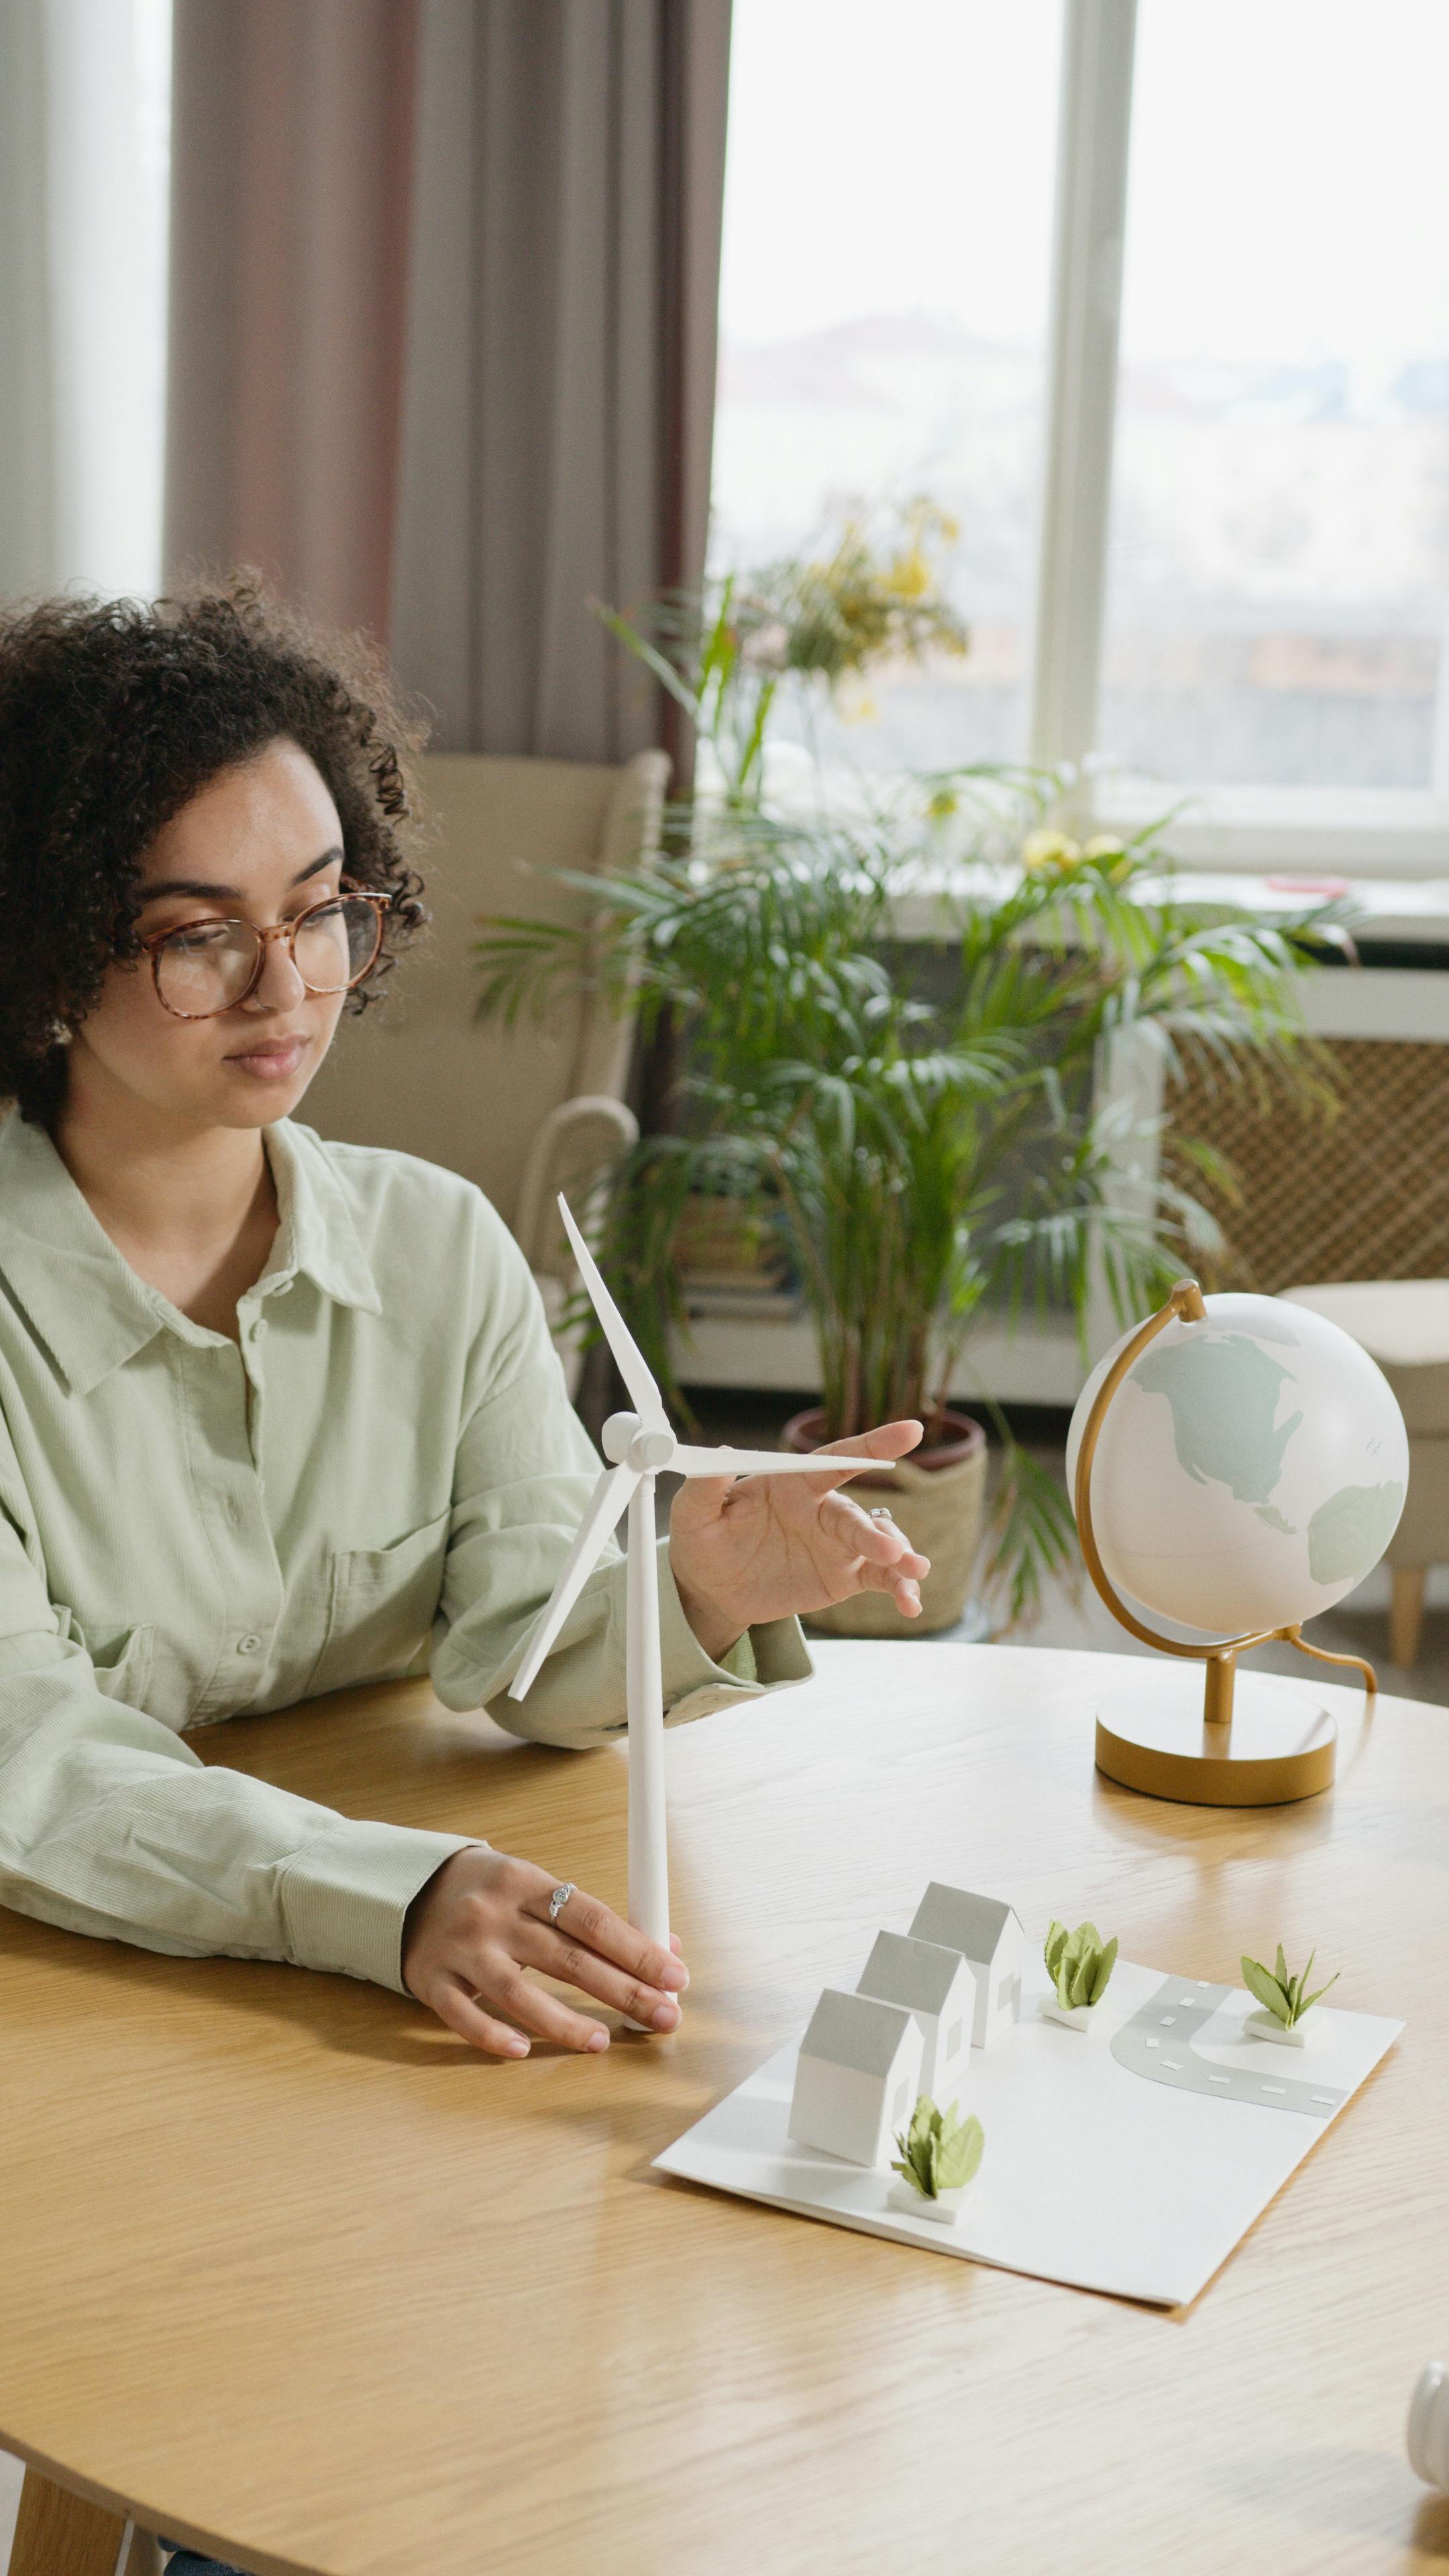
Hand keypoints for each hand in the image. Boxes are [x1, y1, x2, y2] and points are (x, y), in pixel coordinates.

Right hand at [401, 1846, 688, 2055]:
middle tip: (663, 2015)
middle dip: (622, 1989)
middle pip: (566, 1957)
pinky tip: (522, 2051)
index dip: (637, 1949)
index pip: (592, 1919)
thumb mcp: (536, 1888)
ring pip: (516, 1990)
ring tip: (601, 2041)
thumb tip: (662, 1948)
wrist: (406, 1889)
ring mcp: (462, 1949)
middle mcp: (495, 1915)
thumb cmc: (487, 1893)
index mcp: (526, 1883)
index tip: (674, 1976)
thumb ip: (591, 1919)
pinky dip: (492, 2035)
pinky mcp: (432, 1981)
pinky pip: (463, 2015)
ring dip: (563, 2020)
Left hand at [669, 1419, 929, 1660]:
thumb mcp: (692, 1513)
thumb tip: (723, 1452)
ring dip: (901, 1557)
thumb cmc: (703, 1541)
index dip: (872, 1444)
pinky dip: (900, 1589)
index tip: (911, 1431)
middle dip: (878, 1532)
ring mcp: (837, 1544)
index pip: (836, 1459)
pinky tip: (910, 1604)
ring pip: (880, 1544)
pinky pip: (880, 1578)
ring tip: (914, 1574)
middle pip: (857, 1515)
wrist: (711, 1589)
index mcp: (793, 1484)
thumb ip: (706, 1485)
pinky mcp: (844, 1576)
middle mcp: (821, 1510)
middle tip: (890, 1551)